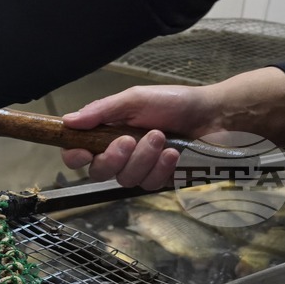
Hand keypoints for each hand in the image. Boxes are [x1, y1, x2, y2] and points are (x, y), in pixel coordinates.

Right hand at [60, 67, 284, 189]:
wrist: (216, 116)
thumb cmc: (175, 103)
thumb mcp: (135, 99)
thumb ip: (102, 110)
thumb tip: (68, 120)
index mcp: (108, 133)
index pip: (77, 153)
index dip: (75, 156)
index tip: (83, 151)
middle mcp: (119, 155)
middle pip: (97, 172)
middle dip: (113, 157)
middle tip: (129, 140)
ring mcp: (140, 170)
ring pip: (125, 179)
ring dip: (142, 158)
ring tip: (161, 138)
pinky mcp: (160, 180)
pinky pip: (149, 184)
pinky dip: (161, 168)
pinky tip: (173, 154)